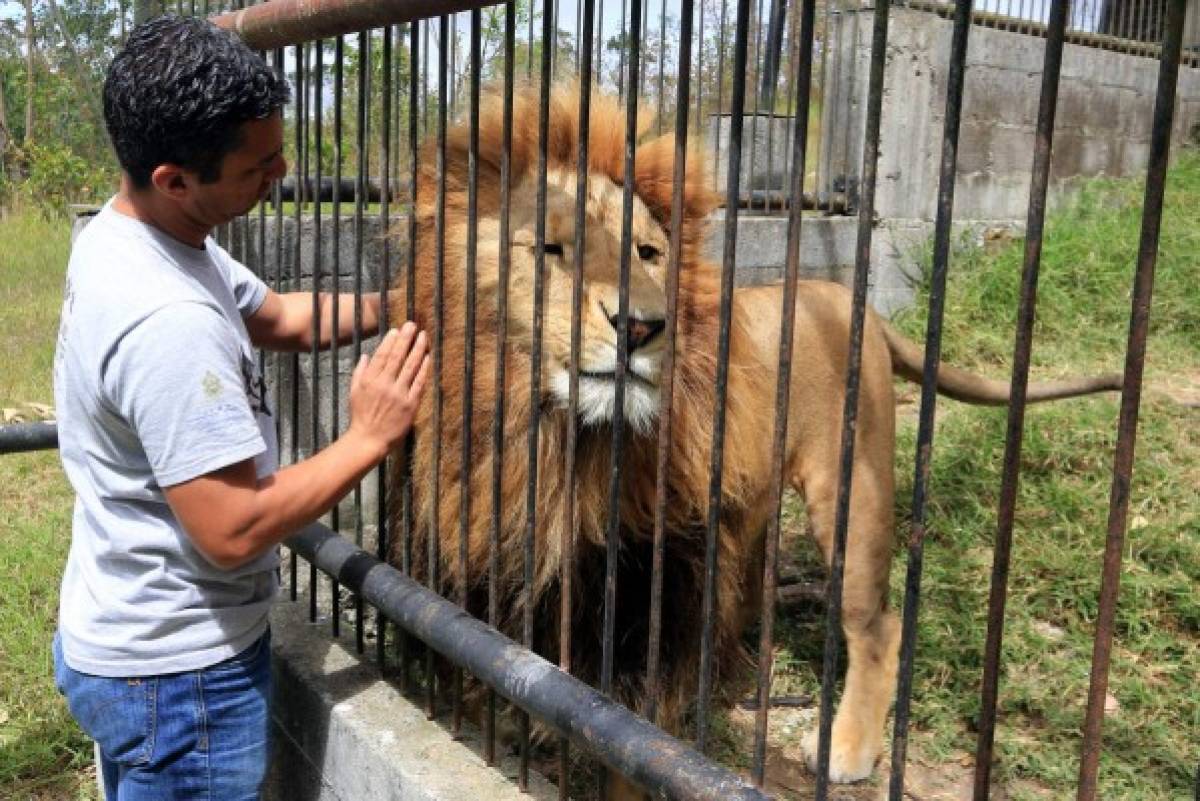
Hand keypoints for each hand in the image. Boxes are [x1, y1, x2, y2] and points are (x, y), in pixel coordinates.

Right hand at [347, 322, 429, 457]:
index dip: (390, 341)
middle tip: (412, 325)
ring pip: (410, 366)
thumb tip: (365, 355)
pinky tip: (428, 357)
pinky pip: (419, 383)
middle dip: (405, 339)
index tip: (397, 330)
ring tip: (423, 336)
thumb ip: (359, 372)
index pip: (381, 355)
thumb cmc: (360, 416)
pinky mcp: (410, 404)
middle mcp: (384, 384)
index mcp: (369, 380)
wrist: (369, 439)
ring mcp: (398, 394)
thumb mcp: (353, 392)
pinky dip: (424, 369)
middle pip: (397, 357)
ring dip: (418, 349)